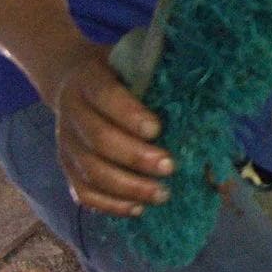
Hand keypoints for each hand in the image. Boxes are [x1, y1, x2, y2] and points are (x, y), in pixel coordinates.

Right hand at [40, 43, 172, 216]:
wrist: (70, 77)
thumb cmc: (117, 74)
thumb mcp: (134, 63)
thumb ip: (162, 81)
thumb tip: (206, 116)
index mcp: (88, 79)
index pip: (105, 96)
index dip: (129, 114)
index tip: (158, 129)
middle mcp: (70, 111)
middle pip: (99, 140)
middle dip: (136, 157)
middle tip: (170, 166)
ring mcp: (65, 142)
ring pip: (91, 171)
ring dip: (128, 188)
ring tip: (162, 194)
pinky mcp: (66, 167)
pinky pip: (83, 193)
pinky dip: (110, 205)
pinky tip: (137, 208)